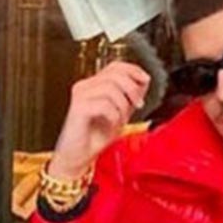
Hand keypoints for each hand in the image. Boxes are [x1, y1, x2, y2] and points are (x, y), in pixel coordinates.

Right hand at [48, 61, 150, 179]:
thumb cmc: (93, 137)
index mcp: (93, 85)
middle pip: (115, 74)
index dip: (133, 70)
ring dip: (123, 105)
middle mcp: (85, 87)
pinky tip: (112, 123)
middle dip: (132, 88)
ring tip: (121, 119)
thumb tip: (143, 81)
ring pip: (111, 88)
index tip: (145, 80)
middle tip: (137, 104)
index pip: (115, 66)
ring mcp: (80, 96)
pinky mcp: (79, 108)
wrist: (78, 156)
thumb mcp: (119, 113)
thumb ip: (129, 97)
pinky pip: (104, 104)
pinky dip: (114, 115)